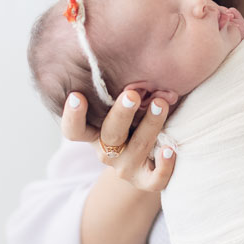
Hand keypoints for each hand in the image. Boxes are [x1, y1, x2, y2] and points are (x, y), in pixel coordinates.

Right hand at [61, 88, 176, 193]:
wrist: (147, 163)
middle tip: (132, 94)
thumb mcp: (125, 110)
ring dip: (150, 124)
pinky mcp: (146, 182)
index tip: (77, 95)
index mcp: (94, 133)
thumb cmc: (134, 123)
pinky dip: (164, 165)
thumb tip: (141, 61)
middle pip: (110, 135)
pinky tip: (170, 149)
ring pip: (137, 147)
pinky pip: (155, 178)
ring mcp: (126, 168)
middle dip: (121, 113)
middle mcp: (107, 152)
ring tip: (162, 104)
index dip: (72, 115)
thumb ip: (127, 92)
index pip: (74, 129)